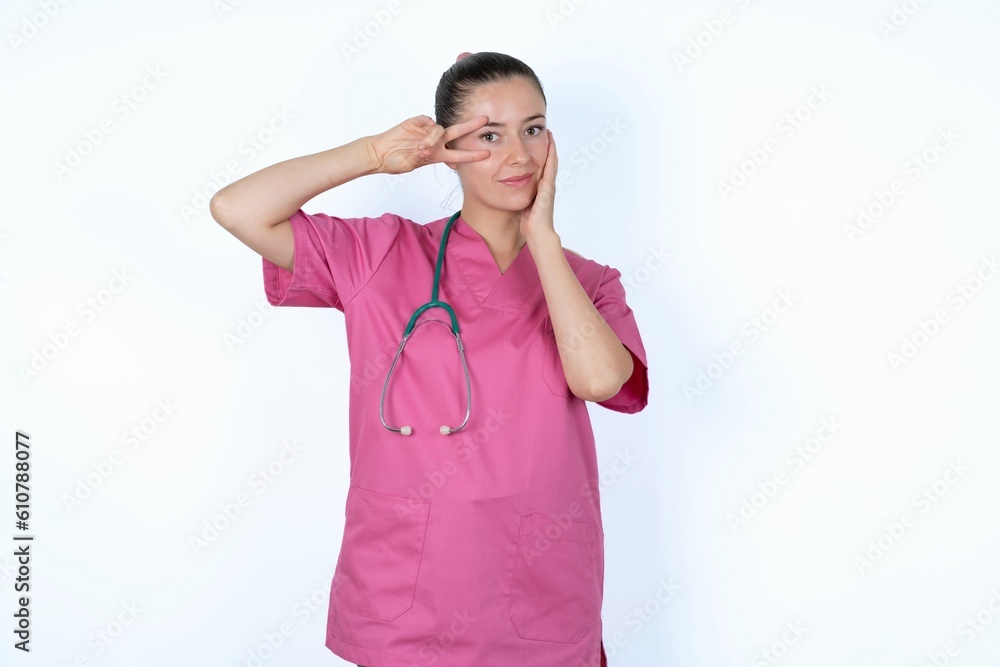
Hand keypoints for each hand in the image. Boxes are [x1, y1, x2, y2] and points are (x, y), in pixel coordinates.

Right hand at [369, 115, 491, 174]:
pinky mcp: (415, 123)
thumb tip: (426, 150)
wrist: (379, 153)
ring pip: (439, 129)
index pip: (458, 155)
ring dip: (433, 138)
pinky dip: (427, 124)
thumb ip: (419, 158)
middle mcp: (434, 142)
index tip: (486, 154)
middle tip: (485, 120)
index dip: (471, 155)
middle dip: (470, 127)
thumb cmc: (395, 161)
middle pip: (456, 133)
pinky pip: (426, 119)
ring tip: (421, 148)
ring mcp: (425, 131)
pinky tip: (424, 128)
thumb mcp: (409, 164)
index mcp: (437, 155)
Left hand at [519, 130, 557, 241]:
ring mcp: (549, 187)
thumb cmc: (529, 223)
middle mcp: (547, 186)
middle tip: (548, 131)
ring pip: (551, 163)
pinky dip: (551, 157)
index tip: (540, 142)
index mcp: (540, 189)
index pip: (542, 168)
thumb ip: (521, 195)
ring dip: (551, 148)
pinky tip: (550, 147)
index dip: (542, 155)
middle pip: (549, 162)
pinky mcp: (547, 189)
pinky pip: (550, 169)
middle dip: (549, 147)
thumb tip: (510, 189)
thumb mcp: (523, 204)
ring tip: (550, 134)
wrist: (538, 234)